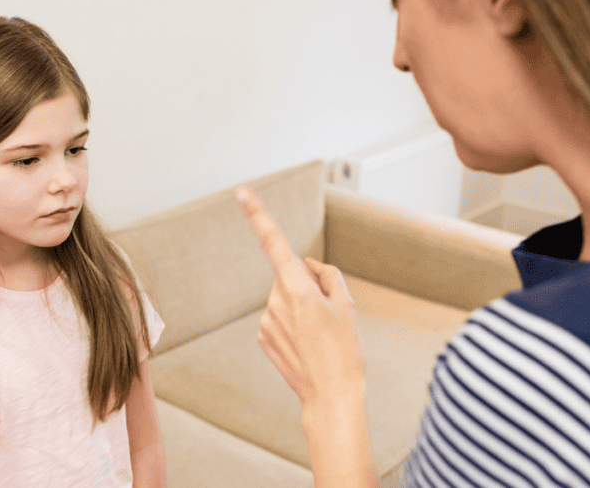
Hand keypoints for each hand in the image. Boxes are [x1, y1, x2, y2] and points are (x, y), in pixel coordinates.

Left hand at [236, 187, 366, 406]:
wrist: (332, 397)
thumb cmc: (344, 352)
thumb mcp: (347, 307)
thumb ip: (327, 276)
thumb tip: (307, 265)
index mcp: (298, 288)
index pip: (275, 243)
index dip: (258, 216)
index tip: (242, 193)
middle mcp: (276, 301)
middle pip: (290, 275)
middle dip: (307, 284)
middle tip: (330, 314)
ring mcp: (266, 321)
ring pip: (286, 298)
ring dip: (301, 308)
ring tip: (320, 335)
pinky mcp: (263, 337)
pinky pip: (280, 318)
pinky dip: (293, 325)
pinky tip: (307, 345)